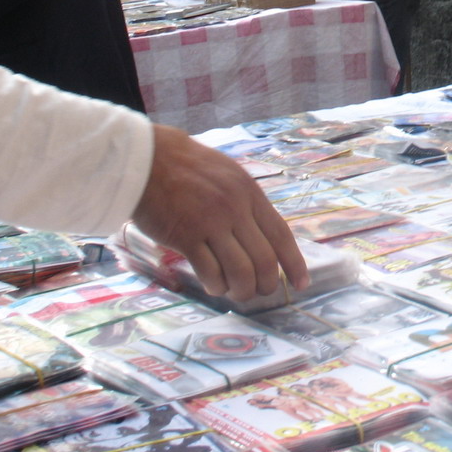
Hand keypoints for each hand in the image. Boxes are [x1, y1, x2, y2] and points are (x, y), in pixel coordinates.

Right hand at [133, 125, 308, 301]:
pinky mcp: (186, 236)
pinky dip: (216, 286)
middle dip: (266, 284)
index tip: (301, 283)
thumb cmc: (187, 166)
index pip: (281, 235)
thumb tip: (262, 235)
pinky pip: (210, 272)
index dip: (294, 263)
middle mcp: (235, 209)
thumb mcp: (228, 174)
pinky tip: (214, 286)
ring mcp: (211, 223)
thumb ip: (245, 201)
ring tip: (236, 292)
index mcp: (250, 193)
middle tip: (260, 292)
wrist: (149, 159)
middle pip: (264, 259)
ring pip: (240, 271)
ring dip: (242, 290)